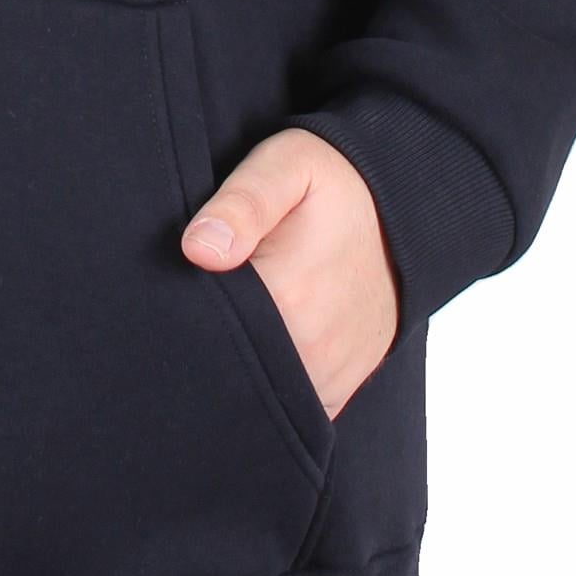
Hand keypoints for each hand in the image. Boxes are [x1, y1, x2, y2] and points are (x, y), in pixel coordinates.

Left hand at [178, 127, 399, 419]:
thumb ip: (242, 204)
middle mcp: (311, 351)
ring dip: (235, 365)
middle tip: (206, 297)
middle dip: (205, 339)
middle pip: (226, 364)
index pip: (205, 327)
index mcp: (288, 297)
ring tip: (235, 316)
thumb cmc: (332, 185)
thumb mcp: (285, 167)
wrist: (398, 216)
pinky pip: (288, 408)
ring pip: (255, 392)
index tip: (178, 283)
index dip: (180, 308)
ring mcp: (326, 377)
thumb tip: (199, 249)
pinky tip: (257, 347)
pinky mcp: (335, 392)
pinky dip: (266, 387)